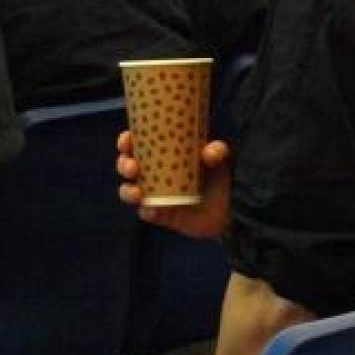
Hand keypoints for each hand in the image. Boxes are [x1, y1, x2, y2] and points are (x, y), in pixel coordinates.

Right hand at [116, 131, 232, 237]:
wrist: (230, 208)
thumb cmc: (219, 175)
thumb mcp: (220, 159)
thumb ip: (217, 152)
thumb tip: (209, 152)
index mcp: (162, 153)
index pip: (137, 144)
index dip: (126, 141)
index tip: (127, 140)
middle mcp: (152, 173)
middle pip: (126, 166)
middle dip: (123, 165)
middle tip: (133, 167)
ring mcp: (154, 194)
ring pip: (129, 191)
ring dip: (128, 191)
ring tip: (138, 192)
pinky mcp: (160, 214)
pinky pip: (147, 213)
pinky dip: (147, 211)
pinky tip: (153, 210)